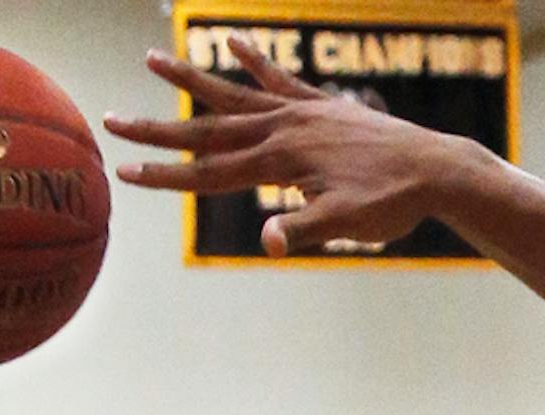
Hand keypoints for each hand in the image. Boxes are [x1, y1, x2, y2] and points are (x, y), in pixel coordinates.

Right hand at [108, 40, 456, 257]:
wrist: (435, 168)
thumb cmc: (392, 204)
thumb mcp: (346, 225)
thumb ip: (302, 231)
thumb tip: (265, 242)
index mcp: (279, 161)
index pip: (209, 173)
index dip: (165, 177)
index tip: (123, 175)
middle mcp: (283, 128)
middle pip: (207, 129)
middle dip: (157, 129)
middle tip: (109, 118)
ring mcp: (301, 112)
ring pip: (233, 94)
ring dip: (191, 81)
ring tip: (152, 58)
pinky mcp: (321, 105)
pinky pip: (280, 79)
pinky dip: (256, 62)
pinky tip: (234, 42)